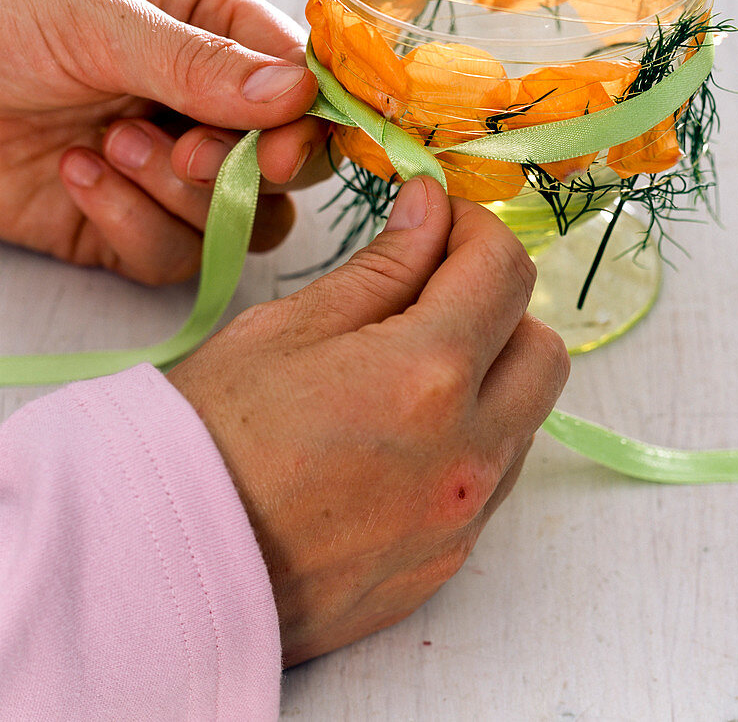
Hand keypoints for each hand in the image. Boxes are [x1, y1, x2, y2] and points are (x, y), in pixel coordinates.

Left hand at [0, 0, 329, 282]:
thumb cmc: (4, 22)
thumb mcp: (102, 22)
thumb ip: (201, 62)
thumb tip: (299, 93)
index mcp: (223, 33)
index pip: (306, 88)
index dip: (307, 128)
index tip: (278, 151)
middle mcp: (215, 107)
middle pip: (292, 169)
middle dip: (241, 170)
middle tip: (182, 150)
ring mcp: (179, 175)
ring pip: (243, 223)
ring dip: (177, 197)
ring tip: (108, 145)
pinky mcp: (136, 230)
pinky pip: (174, 258)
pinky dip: (128, 225)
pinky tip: (78, 175)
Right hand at [168, 176, 569, 664]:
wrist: (159, 564)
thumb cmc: (205, 433)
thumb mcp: (289, 326)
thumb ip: (383, 266)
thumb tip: (433, 209)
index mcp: (426, 375)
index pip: (503, 271)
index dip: (477, 228)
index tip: (440, 223)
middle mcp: (465, 452)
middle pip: (542, 349)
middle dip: (501, 306)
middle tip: (433, 294)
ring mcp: (460, 517)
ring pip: (526, 418)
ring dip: (490, 376)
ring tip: (407, 371)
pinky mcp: (445, 562)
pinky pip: (491, 480)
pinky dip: (469, 440)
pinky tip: (398, 437)